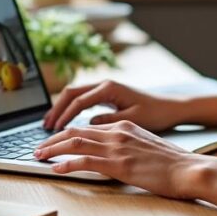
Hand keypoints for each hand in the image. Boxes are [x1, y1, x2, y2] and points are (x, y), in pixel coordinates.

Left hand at [34, 121, 204, 198]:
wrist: (189, 170)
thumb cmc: (172, 164)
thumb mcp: (145, 146)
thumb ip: (126, 144)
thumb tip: (110, 152)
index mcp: (124, 126)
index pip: (87, 127)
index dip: (67, 134)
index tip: (54, 141)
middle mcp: (117, 132)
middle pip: (76, 131)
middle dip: (53, 139)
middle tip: (38, 148)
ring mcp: (118, 148)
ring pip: (76, 142)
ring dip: (53, 149)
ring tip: (39, 156)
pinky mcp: (119, 165)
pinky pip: (85, 161)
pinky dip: (67, 163)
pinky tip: (56, 168)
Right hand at [42, 80, 184, 131]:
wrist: (171, 107)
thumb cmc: (156, 113)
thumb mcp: (132, 120)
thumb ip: (109, 122)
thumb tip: (88, 125)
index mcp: (109, 88)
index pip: (79, 101)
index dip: (64, 117)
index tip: (54, 130)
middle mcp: (104, 85)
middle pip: (71, 93)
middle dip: (56, 110)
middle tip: (45, 126)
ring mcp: (105, 88)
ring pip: (75, 95)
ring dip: (61, 109)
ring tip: (50, 125)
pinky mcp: (107, 95)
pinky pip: (82, 100)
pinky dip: (71, 109)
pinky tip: (66, 122)